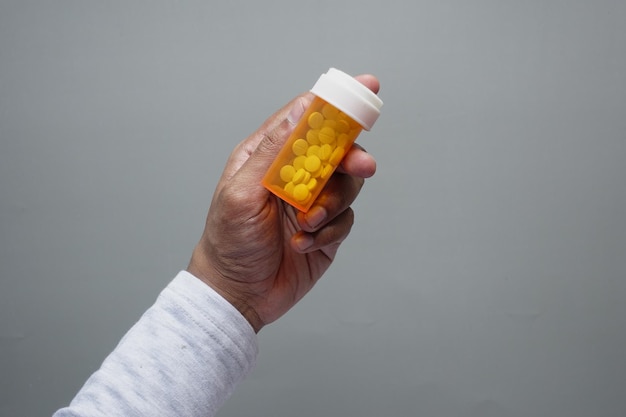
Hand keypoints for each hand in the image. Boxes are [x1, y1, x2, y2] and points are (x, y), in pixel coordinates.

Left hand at [187, 75, 379, 331]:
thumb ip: (273, 153)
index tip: (366, 89)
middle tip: (361, 166)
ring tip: (308, 224)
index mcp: (269, 157)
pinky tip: (304, 245)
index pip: (306, 120)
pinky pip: (345, 221)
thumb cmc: (229, 242)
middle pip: (336, 151)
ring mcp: (311, 203)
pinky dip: (328, 232)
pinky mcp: (325, 230)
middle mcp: (293, 176)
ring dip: (333, 205)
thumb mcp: (242, 193)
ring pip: (346, 186)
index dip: (336, 104)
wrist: (238, 294)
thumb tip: (299, 111)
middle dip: (351, 157)